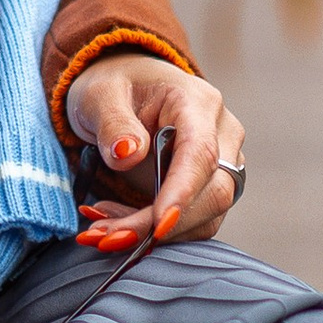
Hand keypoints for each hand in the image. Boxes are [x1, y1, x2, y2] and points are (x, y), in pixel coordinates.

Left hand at [65, 52, 246, 249]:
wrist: (125, 88)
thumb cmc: (115, 85)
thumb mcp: (100, 94)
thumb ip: (114, 122)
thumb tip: (128, 155)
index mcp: (198, 103)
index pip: (201, 155)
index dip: (183, 194)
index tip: (157, 226)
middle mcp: (221, 135)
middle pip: (212, 193)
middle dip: (159, 225)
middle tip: (105, 236)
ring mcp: (221, 164)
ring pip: (204, 216)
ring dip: (152, 234)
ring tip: (100, 232)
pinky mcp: (208, 187)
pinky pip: (191, 221)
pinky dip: (152, 231)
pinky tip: (114, 224)